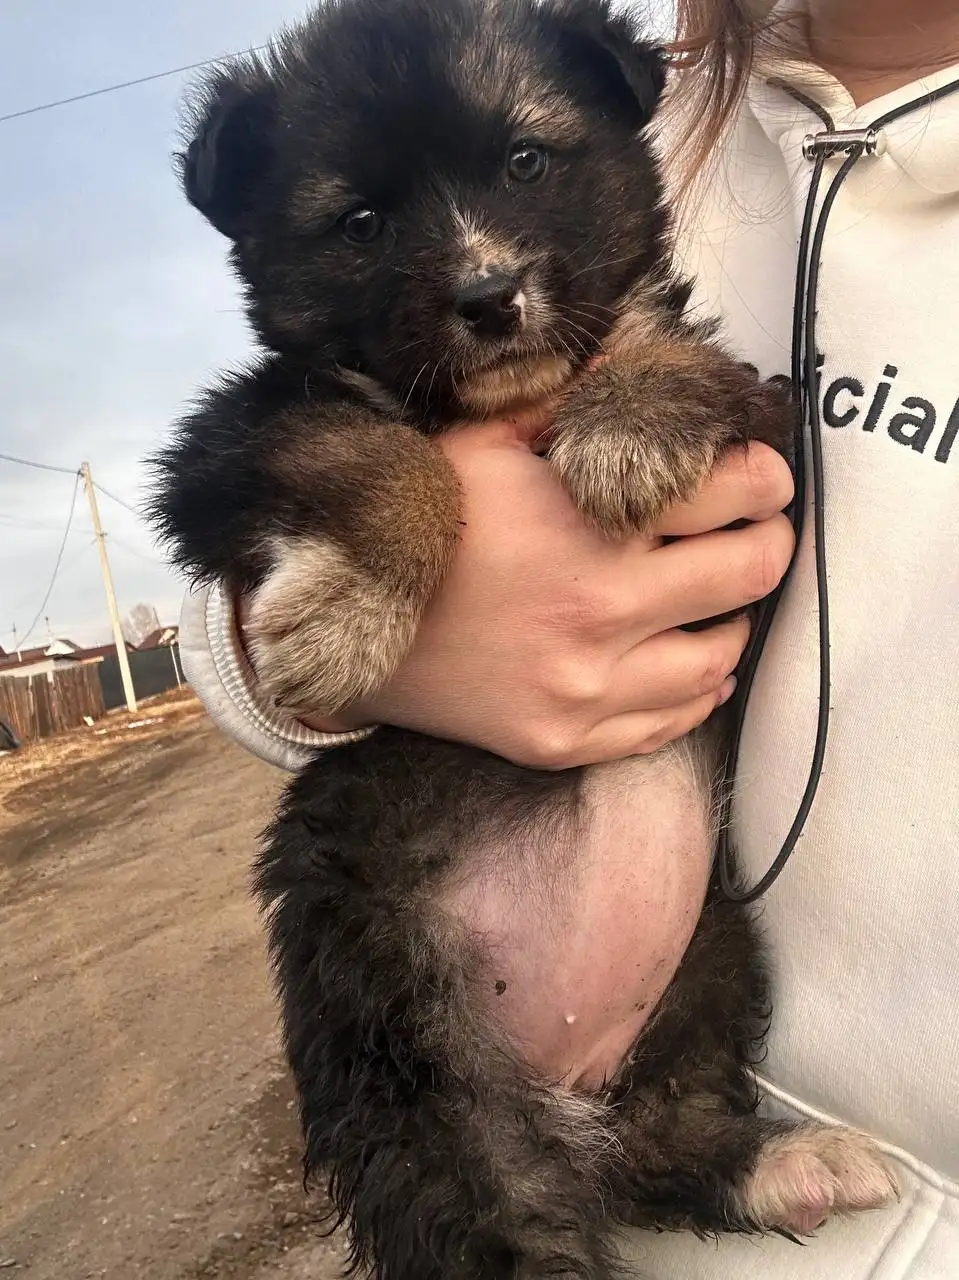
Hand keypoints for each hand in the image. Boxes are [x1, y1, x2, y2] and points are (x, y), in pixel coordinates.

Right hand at [250, 417, 793, 768]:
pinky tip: (685, 657)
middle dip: (768, 541)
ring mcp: (585, 690)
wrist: (345, 636)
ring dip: (732, 619)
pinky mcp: (566, 743)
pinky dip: (696, 688)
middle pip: (748, 573)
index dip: (765, 474)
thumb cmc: (417, 529)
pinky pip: (672, 722)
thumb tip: (639, 369)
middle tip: (759, 529)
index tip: (763, 473)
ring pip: (719, 657)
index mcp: (584, 526)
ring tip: (715, 596)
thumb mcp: (477, 445)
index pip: (731, 490)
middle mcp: (597, 612)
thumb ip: (564, 404)